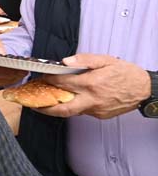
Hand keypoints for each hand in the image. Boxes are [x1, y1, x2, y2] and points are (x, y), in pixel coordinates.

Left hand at [37, 55, 151, 118]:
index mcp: (92, 83)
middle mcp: (92, 99)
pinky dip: (73, 106)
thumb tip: (65, 62)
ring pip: (72, 111)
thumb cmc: (126, 73)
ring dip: (58, 107)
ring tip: (45, 101)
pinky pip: (83, 111)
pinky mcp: (101, 115)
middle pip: (62, 109)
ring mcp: (96, 110)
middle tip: (32, 104)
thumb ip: (85, 60)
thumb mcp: (106, 60)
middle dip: (44, 108)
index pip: (62, 83)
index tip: (41, 77)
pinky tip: (69, 100)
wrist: (145, 89)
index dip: (49, 80)